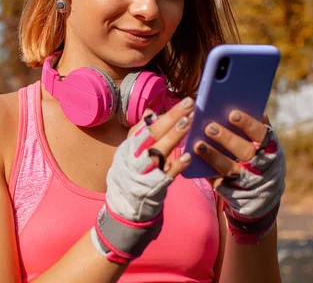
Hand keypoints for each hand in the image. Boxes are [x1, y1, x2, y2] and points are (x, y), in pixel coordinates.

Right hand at [91, 97, 193, 263]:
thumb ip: (140, 133)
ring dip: (173, 136)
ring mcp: (143, 172)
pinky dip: (175, 165)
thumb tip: (151, 113)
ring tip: (188, 122)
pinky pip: (165, 175)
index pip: (146, 127)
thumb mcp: (129, 153)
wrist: (124, 209)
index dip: (164, 114)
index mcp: (130, 147)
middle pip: (152, 134)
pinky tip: (187, 155)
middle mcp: (134, 157)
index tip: (181, 102)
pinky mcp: (153, 187)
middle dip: (172, 117)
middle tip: (189, 104)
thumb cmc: (130, 176)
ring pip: (158, 150)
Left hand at [193, 111, 285, 243]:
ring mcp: (247, 180)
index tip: (232, 114)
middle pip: (245, 151)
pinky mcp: (232, 191)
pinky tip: (194, 161)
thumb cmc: (258, 156)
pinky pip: (219, 182)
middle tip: (210, 127)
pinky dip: (207, 171)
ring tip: (198, 144)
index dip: (248, 124)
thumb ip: (253, 126)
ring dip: (213, 155)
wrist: (262, 194)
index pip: (262, 133)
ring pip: (229, 168)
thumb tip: (236, 100)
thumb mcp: (263, 143)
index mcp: (270, 147)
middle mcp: (261, 165)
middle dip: (227, 139)